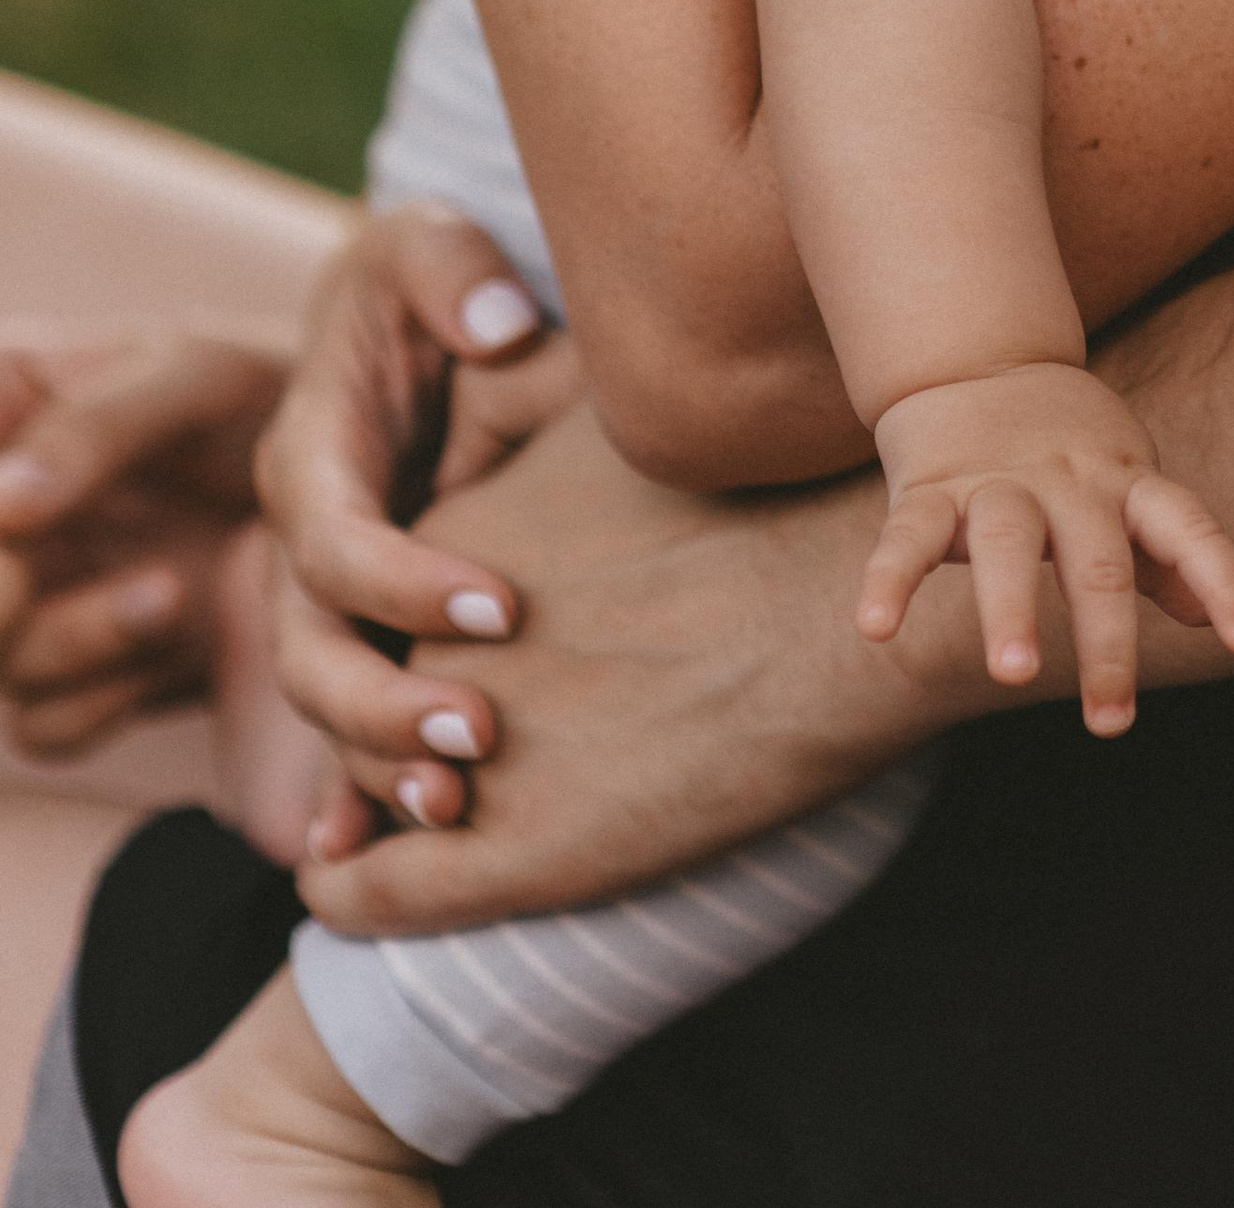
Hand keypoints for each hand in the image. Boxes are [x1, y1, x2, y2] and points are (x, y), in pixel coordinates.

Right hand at [0, 335, 280, 755]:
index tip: (16, 504)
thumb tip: (4, 502)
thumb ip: (95, 429)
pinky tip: (183, 634)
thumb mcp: (195, 380)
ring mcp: (36, 603)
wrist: (354, 484)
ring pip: (1, 662)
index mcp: (11, 413)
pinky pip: (47, 724)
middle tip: (25, 581)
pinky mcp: (84, 679)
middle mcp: (6, 518)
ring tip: (170, 591)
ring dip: (70, 640)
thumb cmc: (264, 400)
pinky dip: (101, 697)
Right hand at [255, 207, 554, 832]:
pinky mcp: (363, 634)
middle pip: (309, 650)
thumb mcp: (426, 248)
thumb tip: (497, 325)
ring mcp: (325, 601)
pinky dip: (360, 795)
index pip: (333, 540)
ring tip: (459, 812)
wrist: (417, 327)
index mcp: (311, 455)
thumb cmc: (428, 283)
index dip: (403, 581)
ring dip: (380, 768)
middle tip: (479, 739)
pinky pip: (344, 729)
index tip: (503, 608)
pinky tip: (405, 859)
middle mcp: (302, 542)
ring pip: (326, 706)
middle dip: (380, 707)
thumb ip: (451, 271)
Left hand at [294, 404, 957, 936]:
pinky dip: (346, 892)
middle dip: (381, 731)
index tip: (435, 673)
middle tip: (419, 758)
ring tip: (389, 830)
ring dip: (370, 814)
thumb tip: (521, 392)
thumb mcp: (623, 433)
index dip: (402, 649)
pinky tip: (339, 889)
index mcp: (451, 544)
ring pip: (365, 794)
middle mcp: (432, 641)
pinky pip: (372, 888)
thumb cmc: (767, 506)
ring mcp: (467, 747)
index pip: (379, 613)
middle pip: (364, 698)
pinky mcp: (511, 849)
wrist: (843, 604)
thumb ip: (546, 434)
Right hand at [866, 361, 1233, 735]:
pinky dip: (889, 579)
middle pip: (1095, 560)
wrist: (975, 358)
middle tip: (1111, 721)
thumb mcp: (1125, 487)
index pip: (1186, 526)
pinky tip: (875, 629)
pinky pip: (907, 534)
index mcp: (1123, 483)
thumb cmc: (1068, 449)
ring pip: (1006, 541)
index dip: (1223, 579)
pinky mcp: (929, 487)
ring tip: (1015, 674)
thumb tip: (1205, 617)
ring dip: (1009, 608)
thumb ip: (1161, 553)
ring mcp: (995, 482)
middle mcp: (1066, 482)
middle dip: (1106, 641)